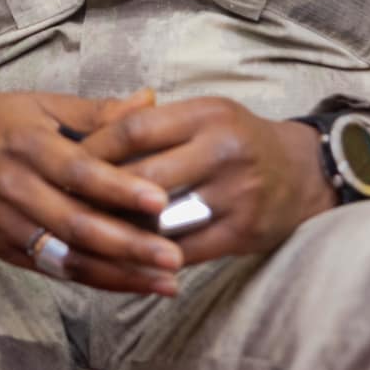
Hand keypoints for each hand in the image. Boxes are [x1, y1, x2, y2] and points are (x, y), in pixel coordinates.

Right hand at [0, 89, 183, 294]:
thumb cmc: (1, 121)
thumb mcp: (45, 105)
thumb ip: (99, 112)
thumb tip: (152, 100)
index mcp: (25, 142)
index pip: (77, 171)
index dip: (118, 188)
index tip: (161, 200)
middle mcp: (10, 185)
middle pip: (73, 223)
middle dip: (128, 245)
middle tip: (174, 257)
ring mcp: (2, 220)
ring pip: (64, 255)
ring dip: (118, 273)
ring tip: (166, 282)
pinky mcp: (0, 246)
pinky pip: (52, 269)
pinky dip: (94, 279)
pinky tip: (133, 282)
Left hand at [78, 98, 336, 264]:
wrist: (305, 172)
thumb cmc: (236, 139)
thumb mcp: (200, 114)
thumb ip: (149, 122)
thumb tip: (82, 137)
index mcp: (205, 114)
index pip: (134, 129)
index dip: (94, 148)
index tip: (65, 162)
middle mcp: (223, 151)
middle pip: (142, 178)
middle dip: (98, 194)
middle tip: (63, 203)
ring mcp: (236, 194)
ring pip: (161, 218)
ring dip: (119, 230)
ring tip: (85, 233)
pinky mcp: (244, 232)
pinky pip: (184, 250)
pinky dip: (150, 255)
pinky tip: (124, 255)